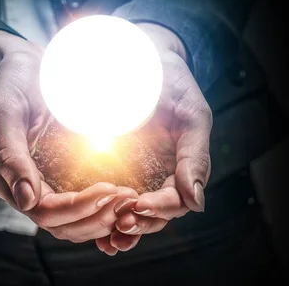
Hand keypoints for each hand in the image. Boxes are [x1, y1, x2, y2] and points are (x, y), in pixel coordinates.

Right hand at [0, 30, 130, 241]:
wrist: (21, 63)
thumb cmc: (10, 80)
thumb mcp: (4, 111)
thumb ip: (10, 155)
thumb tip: (26, 200)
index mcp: (2, 178)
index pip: (43, 211)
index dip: (78, 207)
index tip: (111, 188)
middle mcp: (20, 188)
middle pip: (60, 224)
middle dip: (96, 216)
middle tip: (129, 198)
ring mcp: (39, 182)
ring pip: (72, 221)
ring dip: (102, 216)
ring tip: (130, 200)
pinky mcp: (55, 173)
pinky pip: (78, 202)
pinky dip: (100, 206)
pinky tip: (122, 194)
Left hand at [98, 23, 212, 253]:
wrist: (138, 55)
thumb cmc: (170, 83)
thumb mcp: (191, 115)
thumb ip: (196, 156)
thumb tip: (197, 204)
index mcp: (178, 166)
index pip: (175, 201)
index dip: (159, 209)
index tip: (138, 205)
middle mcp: (155, 174)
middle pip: (152, 215)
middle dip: (139, 223)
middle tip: (120, 222)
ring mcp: (132, 171)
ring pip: (129, 212)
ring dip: (120, 227)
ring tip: (107, 233)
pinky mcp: (106, 163)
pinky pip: (105, 194)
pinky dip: (101, 214)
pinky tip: (90, 224)